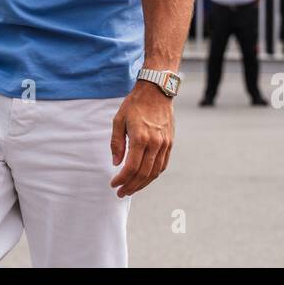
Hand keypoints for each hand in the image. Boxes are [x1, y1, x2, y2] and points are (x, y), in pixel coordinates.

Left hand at [109, 80, 173, 198]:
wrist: (157, 91)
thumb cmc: (135, 104)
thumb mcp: (119, 120)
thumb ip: (117, 143)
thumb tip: (116, 163)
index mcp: (140, 137)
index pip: (131, 167)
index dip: (122, 179)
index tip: (114, 184)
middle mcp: (155, 143)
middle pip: (143, 174)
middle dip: (131, 186)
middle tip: (121, 193)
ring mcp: (164, 144)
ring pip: (154, 172)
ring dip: (142, 184)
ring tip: (131, 189)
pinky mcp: (170, 143)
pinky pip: (162, 165)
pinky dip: (153, 175)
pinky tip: (144, 178)